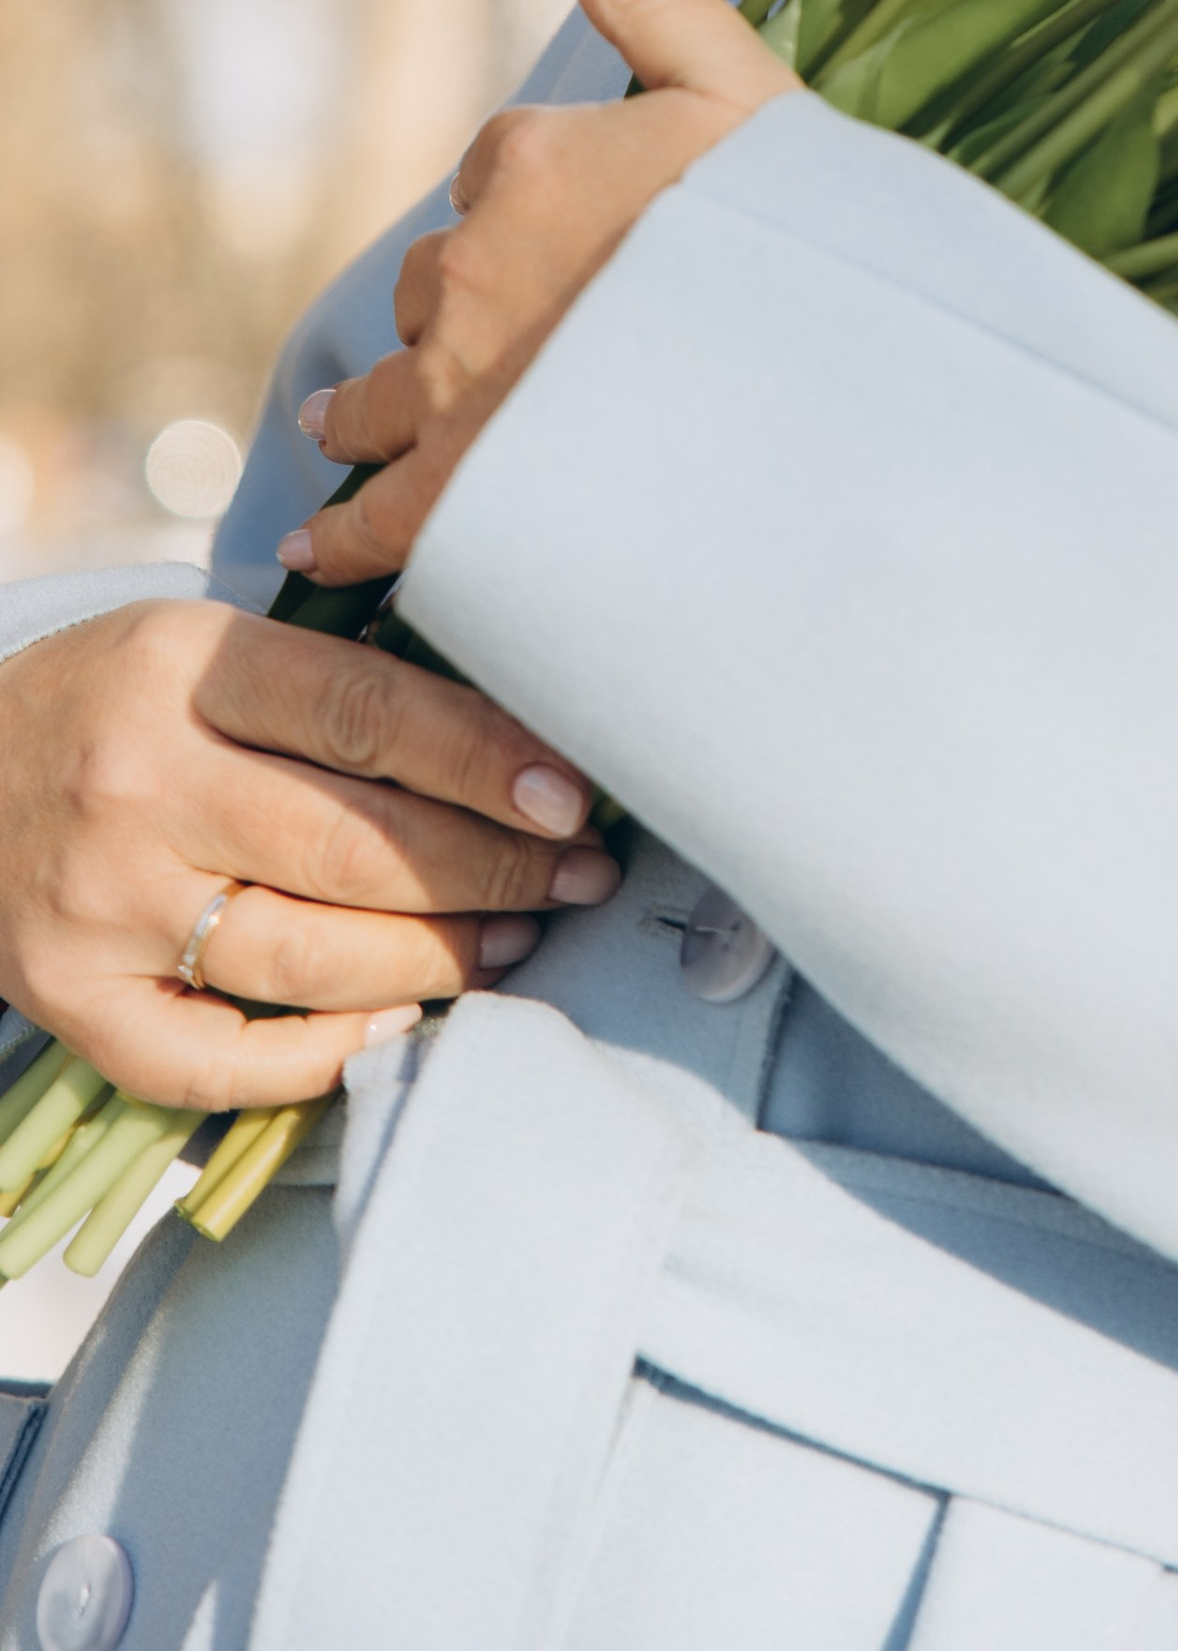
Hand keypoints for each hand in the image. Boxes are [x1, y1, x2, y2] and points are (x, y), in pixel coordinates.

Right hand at [0, 600, 618, 1108]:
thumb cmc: (113, 702)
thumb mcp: (205, 647)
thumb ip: (334, 687)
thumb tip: (513, 741)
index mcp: (181, 670)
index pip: (366, 715)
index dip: (484, 761)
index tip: (573, 796)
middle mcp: (135, 788)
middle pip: (352, 846)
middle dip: (491, 869)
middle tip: (578, 876)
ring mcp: (99, 906)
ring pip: (307, 956)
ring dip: (438, 959)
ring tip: (517, 941)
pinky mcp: (71, 1001)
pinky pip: (215, 1060)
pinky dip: (321, 1055)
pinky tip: (398, 1026)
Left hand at [287, 0, 796, 591]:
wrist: (805, 387)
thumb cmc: (792, 239)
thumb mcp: (744, 91)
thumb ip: (658, 3)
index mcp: (532, 162)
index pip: (498, 166)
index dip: (529, 194)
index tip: (565, 230)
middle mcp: (471, 268)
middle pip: (435, 278)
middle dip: (454, 301)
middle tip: (474, 341)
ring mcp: (457, 385)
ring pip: (383, 390)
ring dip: (363, 405)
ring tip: (339, 421)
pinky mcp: (458, 492)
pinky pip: (375, 515)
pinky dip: (340, 533)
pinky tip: (312, 545)